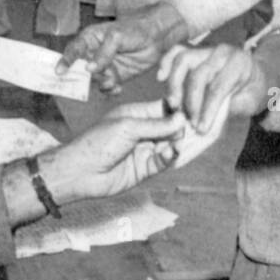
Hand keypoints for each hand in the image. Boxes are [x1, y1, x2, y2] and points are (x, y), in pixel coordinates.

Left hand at [39, 101, 187, 201]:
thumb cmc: (97, 143)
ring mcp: (145, 150)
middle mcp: (143, 131)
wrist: (80, 172)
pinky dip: (170, 156)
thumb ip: (157, 125)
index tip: (195, 107)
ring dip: (179, 143)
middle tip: (198, 126)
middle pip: (171, 127)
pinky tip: (173, 152)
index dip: (179, 108)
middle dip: (183, 127)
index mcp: (137, 114)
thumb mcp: (128, 127)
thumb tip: (182, 119)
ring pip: (170, 144)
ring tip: (185, 141)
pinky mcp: (145, 169)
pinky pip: (164, 161)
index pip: (164, 108)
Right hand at [58, 4, 186, 92]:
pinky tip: (117, 88)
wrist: (157, 37)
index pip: (73, 50)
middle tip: (90, 81)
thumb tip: (89, 69)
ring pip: (94, 80)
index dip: (65, 61)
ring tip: (111, 80)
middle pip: (80, 69)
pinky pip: (107, 87)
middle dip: (83, 77)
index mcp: (90, 39)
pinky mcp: (116, 76)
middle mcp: (94, 54)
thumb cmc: (134, 29)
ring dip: (100, 83)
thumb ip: (103, 53)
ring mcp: (104, 66)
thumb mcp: (117, 37)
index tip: (59, 72)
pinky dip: (110, 90)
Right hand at [158, 43, 269, 133]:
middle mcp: (222, 51)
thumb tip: (205, 121)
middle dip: (192, 102)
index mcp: (239, 63)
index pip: (218, 87)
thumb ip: (230, 109)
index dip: (208, 110)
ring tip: (173, 105)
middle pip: (199, 75)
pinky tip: (160, 78)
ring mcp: (206, 48)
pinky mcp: (195, 49)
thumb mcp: (250, 103)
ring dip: (174, 84)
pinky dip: (166, 62)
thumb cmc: (254, 90)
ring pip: (183, 60)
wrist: (257, 75)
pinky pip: (176, 51)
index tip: (201, 129)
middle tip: (189, 123)